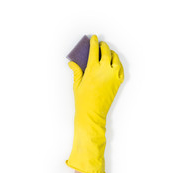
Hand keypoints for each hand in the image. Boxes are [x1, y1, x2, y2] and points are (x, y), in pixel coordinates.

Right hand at [66, 35, 123, 172]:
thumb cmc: (83, 100)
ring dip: (112, 53)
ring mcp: (113, 75)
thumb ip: (76, 71)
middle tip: (100, 44)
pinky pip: (120, 68)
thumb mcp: (77, 84)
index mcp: (92, 69)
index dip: (94, 42)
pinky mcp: (118, 82)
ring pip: (115, 58)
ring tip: (108, 52)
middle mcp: (104, 70)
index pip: (94, 50)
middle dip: (103, 46)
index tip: (94, 38)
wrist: (92, 113)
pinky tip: (114, 63)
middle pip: (106, 51)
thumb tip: (72, 63)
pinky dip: (118, 63)